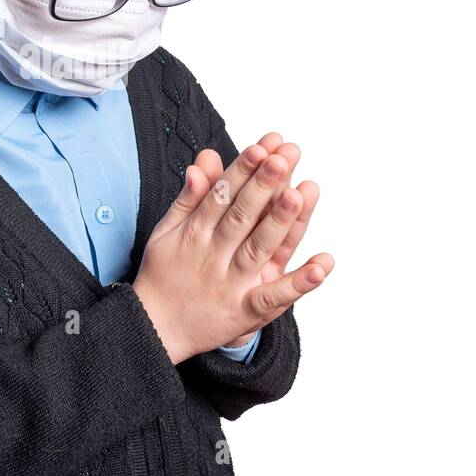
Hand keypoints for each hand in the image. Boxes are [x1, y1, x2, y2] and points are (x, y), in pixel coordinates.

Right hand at [132, 138, 333, 363]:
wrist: (153, 329)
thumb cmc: (164, 274)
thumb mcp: (167, 232)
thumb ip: (190, 197)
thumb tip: (204, 161)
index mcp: (194, 233)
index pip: (223, 195)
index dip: (243, 170)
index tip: (261, 147)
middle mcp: (212, 255)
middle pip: (243, 216)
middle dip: (264, 185)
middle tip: (285, 155)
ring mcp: (230, 284)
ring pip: (258, 249)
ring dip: (280, 222)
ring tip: (301, 193)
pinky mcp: (244, 312)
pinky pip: (273, 297)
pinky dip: (298, 283)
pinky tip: (322, 265)